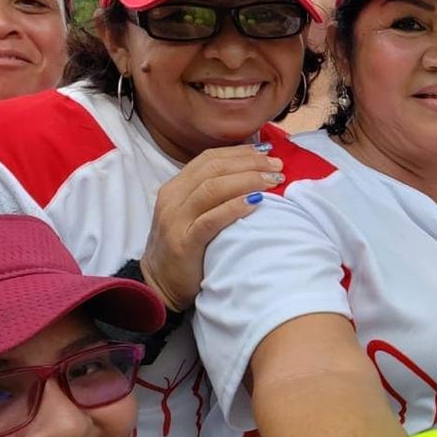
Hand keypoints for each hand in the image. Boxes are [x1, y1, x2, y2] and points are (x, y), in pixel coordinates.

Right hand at [140, 143, 283, 309]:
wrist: (160, 284)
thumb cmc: (186, 246)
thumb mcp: (193, 213)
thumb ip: (213, 194)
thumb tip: (252, 174)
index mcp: (176, 187)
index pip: (209, 158)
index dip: (240, 152)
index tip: (267, 152)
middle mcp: (173, 198)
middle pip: (214, 169)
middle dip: (249, 163)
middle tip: (277, 166)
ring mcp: (176, 220)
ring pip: (212, 189)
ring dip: (247, 180)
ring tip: (273, 180)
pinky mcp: (184, 243)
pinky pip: (211, 220)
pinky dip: (235, 208)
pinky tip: (256, 202)